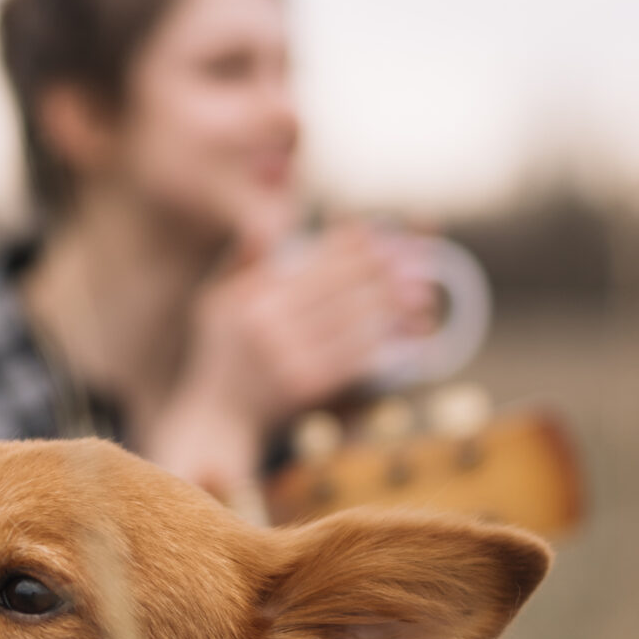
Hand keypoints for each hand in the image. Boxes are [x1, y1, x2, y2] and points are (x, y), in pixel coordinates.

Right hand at [142, 224, 431, 499]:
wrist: (217, 418)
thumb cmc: (221, 354)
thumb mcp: (215, 301)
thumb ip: (241, 260)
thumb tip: (275, 221)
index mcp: (250, 297)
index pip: (310, 261)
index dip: (349, 244)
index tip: (379, 233)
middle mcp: (266, 323)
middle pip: (337, 286)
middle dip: (380, 270)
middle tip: (416, 259)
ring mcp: (286, 355)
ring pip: (351, 320)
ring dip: (392, 305)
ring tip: (423, 293)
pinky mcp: (306, 385)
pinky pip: (353, 357)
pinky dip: (385, 343)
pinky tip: (407, 335)